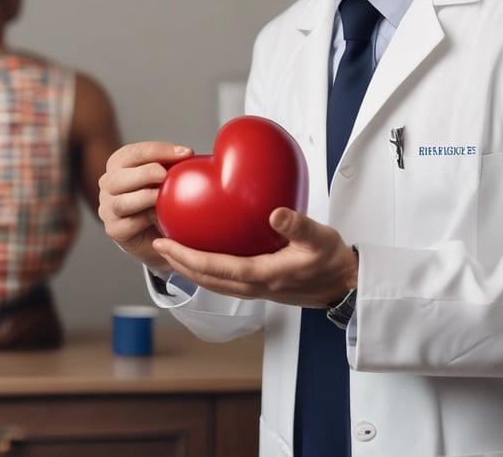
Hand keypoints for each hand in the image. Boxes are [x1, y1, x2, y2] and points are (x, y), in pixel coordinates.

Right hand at [98, 141, 192, 271]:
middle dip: (146, 173)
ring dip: (145, 198)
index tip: (187, 153)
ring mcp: (107, 208)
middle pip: (120, 176)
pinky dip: (146, 221)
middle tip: (166, 175)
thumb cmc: (162, 197)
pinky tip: (162, 218)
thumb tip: (188, 154)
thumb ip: (173, 164)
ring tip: (164, 197)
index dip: (160, 151)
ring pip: (122, 202)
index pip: (134, 152)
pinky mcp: (114, 229)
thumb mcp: (167, 176)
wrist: (158, 233)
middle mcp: (108, 183)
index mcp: (119, 163)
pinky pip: (129, 224)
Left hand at [152, 207, 358, 307]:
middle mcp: (255, 286)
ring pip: (213, 283)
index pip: (216, 268)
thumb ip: (298, 225)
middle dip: (178, 264)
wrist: (344, 285)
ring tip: (173, 251)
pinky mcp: (259, 286)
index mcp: (264, 275)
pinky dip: (207, 269)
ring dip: (189, 268)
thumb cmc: (332, 261)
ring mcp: (256, 289)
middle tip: (158, 244)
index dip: (187, 257)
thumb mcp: (319, 237)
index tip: (166, 244)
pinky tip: (205, 254)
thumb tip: (275, 212)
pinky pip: (225, 280)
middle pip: (206, 279)